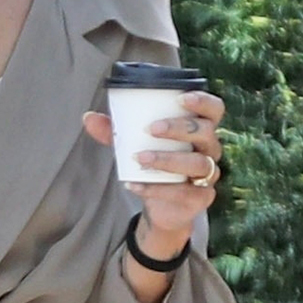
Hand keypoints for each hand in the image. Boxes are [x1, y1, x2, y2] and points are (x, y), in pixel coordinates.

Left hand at [83, 90, 225, 254]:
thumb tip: (88, 117)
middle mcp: (209, 150)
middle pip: (206, 133)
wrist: (160, 203)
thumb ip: (113, 131)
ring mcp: (207, 175)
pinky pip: (184, 193)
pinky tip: (134, 184)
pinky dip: (156, 188)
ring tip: (139, 158)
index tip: (180, 98)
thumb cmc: (152, 162)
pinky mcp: (200, 198)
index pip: (214, 109)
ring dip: (167, 159)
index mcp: (199, 129)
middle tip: (150, 129)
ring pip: (198, 163)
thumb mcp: (132, 143)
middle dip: (179, 128)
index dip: (203, 101)